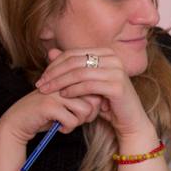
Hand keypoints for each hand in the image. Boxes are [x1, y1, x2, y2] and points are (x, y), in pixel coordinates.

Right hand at [0, 86, 101, 146]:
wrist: (17, 123)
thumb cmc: (45, 114)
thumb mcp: (66, 104)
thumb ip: (83, 99)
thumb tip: (105, 102)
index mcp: (67, 79)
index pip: (94, 88)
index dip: (95, 104)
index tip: (86, 114)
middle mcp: (62, 83)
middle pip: (93, 98)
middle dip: (90, 114)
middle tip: (78, 120)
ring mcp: (55, 93)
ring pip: (85, 109)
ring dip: (79, 121)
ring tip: (68, 123)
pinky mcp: (49, 106)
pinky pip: (72, 120)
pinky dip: (68, 128)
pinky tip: (60, 128)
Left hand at [34, 48, 151, 139]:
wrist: (129, 118)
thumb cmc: (107, 100)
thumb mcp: (87, 81)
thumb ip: (71, 67)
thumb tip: (51, 52)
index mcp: (107, 53)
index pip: (74, 53)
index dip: (55, 64)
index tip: (42, 77)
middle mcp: (114, 58)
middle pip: (75, 62)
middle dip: (54, 73)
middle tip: (40, 84)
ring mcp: (117, 71)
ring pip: (79, 73)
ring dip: (59, 82)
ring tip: (47, 91)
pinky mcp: (117, 86)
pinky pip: (88, 85)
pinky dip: (73, 90)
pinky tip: (63, 95)